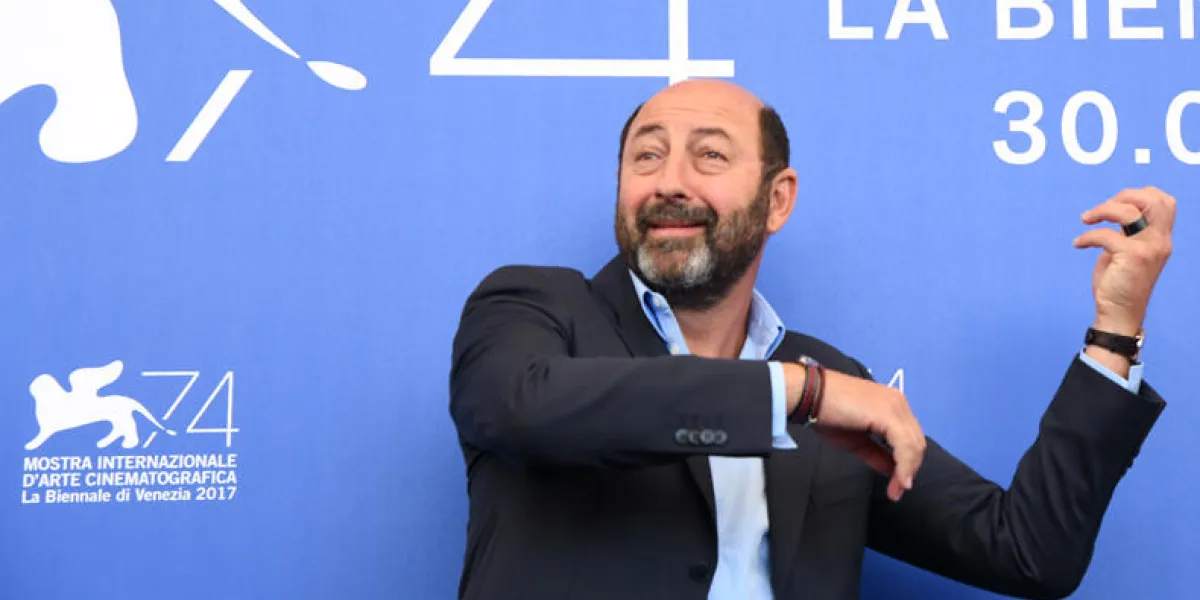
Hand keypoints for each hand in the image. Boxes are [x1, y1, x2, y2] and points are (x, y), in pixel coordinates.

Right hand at [784, 364, 924, 501]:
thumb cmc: (827, 414)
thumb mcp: (856, 441)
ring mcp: (895, 407)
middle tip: (897, 492)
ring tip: (896, 491)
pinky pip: (904, 445)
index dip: (907, 463)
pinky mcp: (888, 414)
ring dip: (907, 471)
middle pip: (916, 442)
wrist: (811, 395)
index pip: (909, 437)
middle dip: (909, 469)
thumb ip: (877, 453)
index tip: (897, 486)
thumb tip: (893, 470)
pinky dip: (904, 466)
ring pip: (913, 445)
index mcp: (892, 405)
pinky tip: (899, 481)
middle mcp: (899, 403)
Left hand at [1074, 186, 1175, 334]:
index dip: (1141, 194)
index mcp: (1161, 238)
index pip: (1165, 202)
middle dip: (1124, 195)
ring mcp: (1148, 248)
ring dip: (1102, 210)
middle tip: (1102, 209)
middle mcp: (1160, 241)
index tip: (1117, 203)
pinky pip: (1105, 234)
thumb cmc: (1120, 283)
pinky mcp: (1132, 257)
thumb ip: (1128, 233)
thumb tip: (1114, 211)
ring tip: (1086, 219)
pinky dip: (1087, 236)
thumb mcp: (1128, 252)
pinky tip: (1078, 243)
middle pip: (1154, 199)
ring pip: (1128, 212)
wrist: (1119, 314)